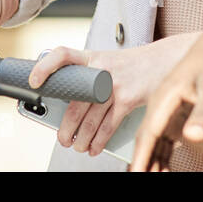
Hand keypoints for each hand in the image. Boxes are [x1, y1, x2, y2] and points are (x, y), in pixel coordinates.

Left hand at [27, 33, 197, 156]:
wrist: (168, 59)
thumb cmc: (136, 65)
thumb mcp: (110, 61)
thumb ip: (92, 76)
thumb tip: (71, 101)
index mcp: (94, 57)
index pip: (63, 55)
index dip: (46, 67)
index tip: (34, 81)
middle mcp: (102, 69)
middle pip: (75, 101)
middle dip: (66, 126)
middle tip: (62, 138)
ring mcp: (115, 84)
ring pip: (90, 118)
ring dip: (82, 138)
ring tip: (77, 146)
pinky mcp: (129, 98)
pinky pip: (108, 125)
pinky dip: (99, 140)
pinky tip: (94, 147)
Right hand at [129, 12, 202, 170]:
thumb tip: (193, 136)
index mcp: (165, 97)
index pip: (148, 133)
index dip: (140, 157)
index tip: (135, 174)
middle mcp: (162, 104)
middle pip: (146, 140)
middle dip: (142, 163)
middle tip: (138, 178)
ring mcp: (169, 109)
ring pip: (154, 142)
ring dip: (152, 162)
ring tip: (153, 177)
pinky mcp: (178, 113)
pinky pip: (165, 139)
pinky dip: (162, 156)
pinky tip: (163, 168)